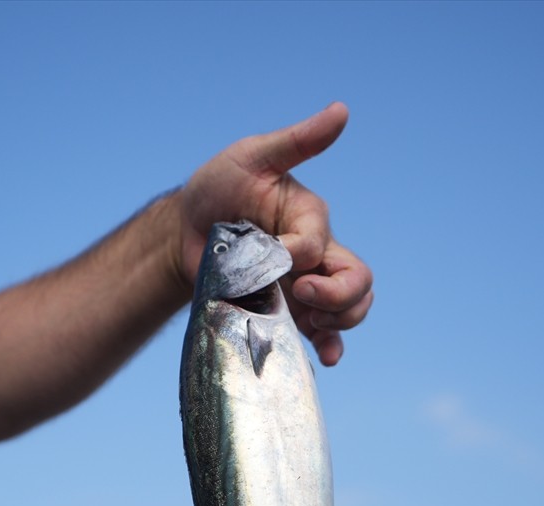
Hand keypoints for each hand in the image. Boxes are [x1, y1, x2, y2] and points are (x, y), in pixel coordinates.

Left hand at [178, 102, 373, 365]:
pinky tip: (325, 357)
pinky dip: (331, 347)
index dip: (299, 256)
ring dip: (338, 322)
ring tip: (310, 323)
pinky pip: (324, 334)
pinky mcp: (289, 311)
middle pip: (358, 282)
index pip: (320, 246)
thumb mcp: (253, 156)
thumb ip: (298, 142)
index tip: (269, 253)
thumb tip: (342, 111)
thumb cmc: (217, 187)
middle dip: (338, 297)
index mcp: (311, 220)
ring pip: (351, 309)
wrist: (185, 230)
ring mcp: (306, 286)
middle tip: (301, 297)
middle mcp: (317, 255)